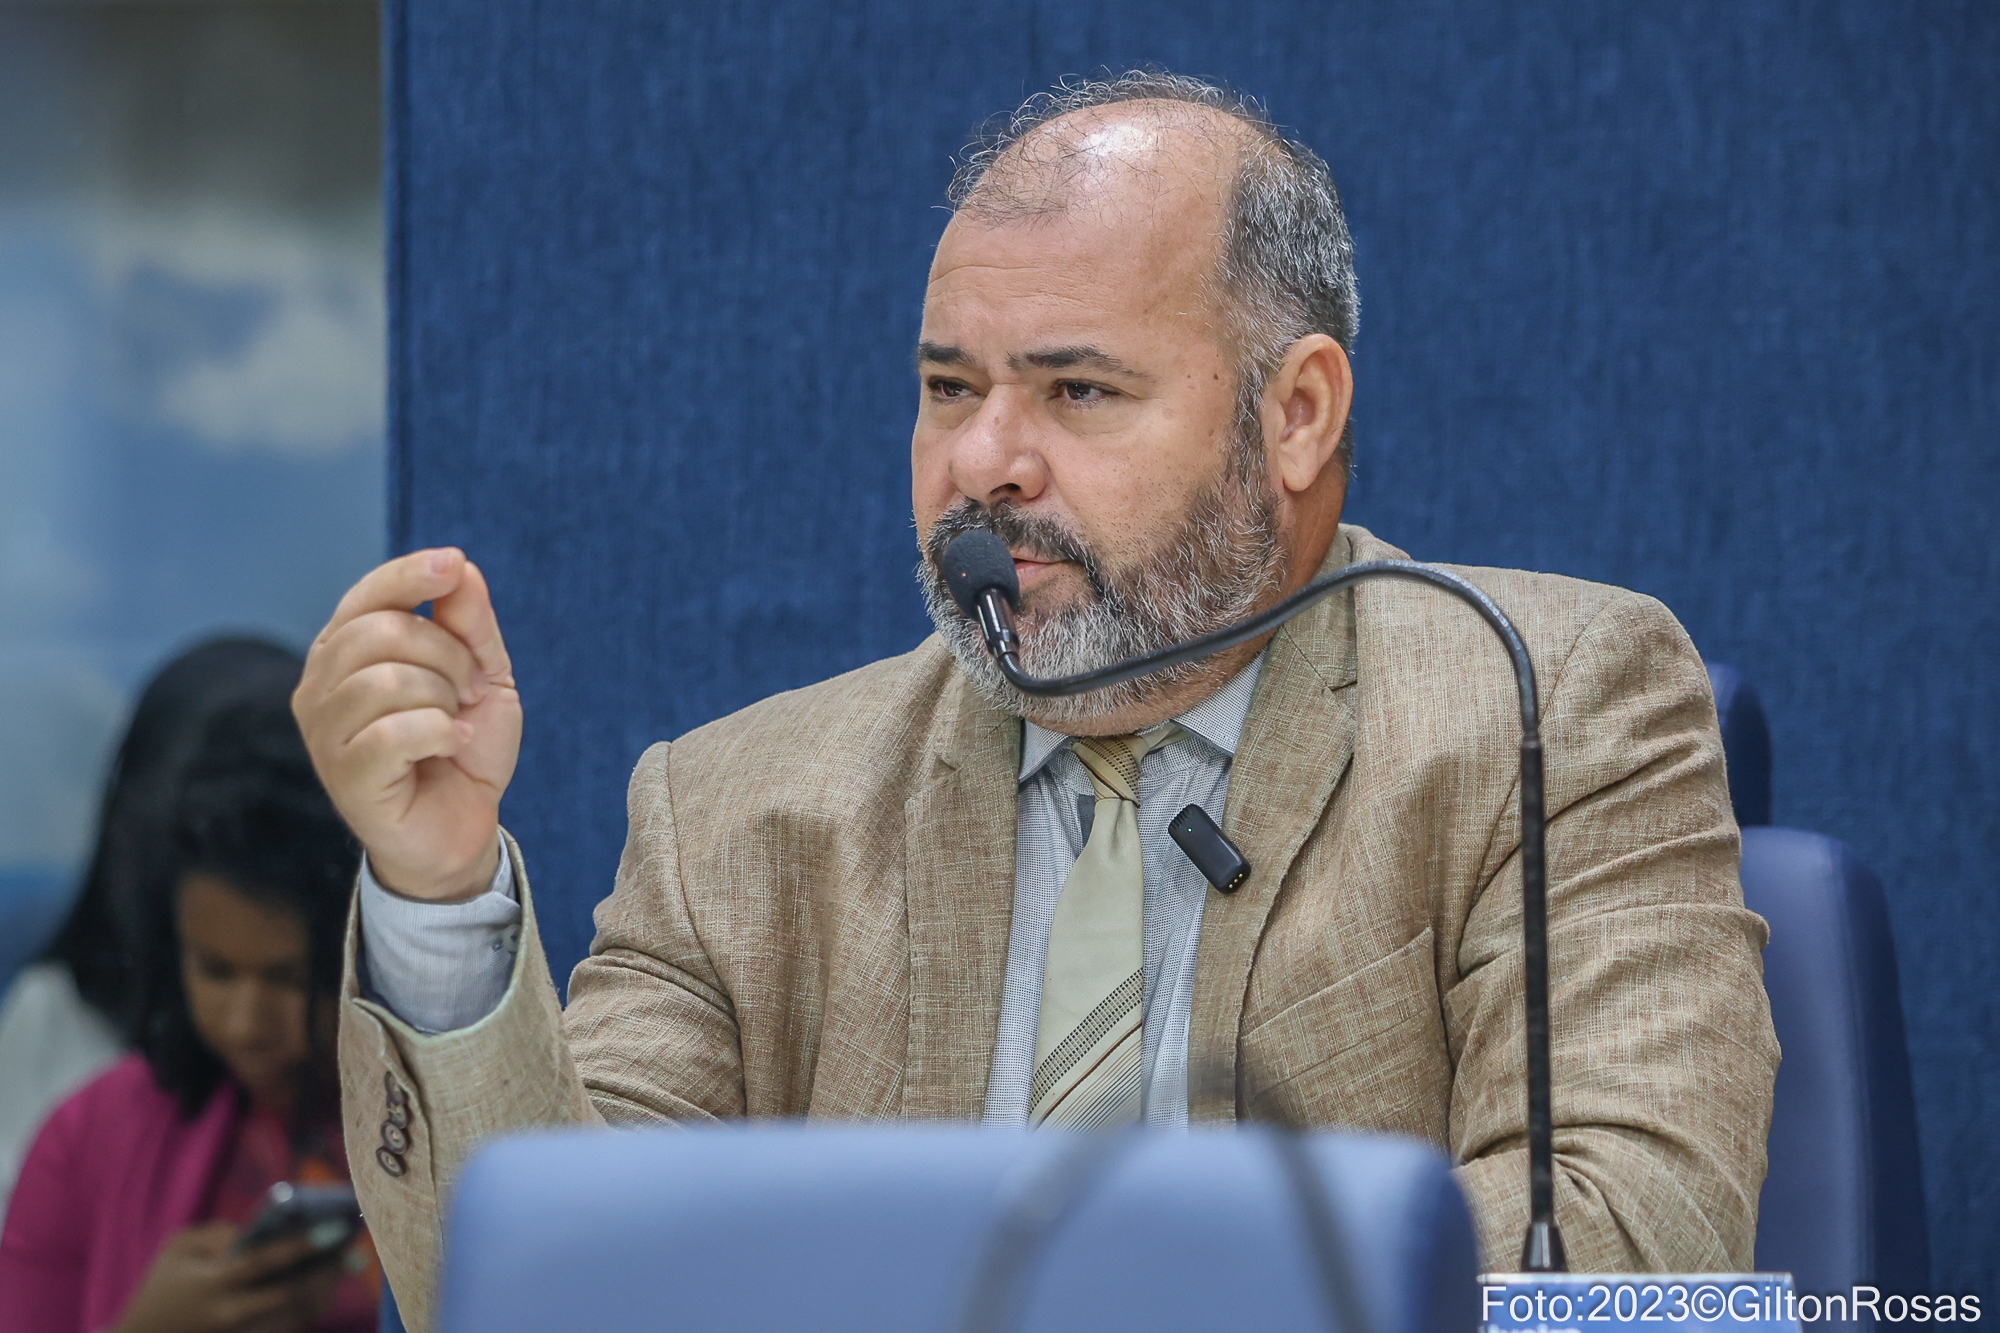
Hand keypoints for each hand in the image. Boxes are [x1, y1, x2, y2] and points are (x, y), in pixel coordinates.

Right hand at [112, 1222, 342, 1332]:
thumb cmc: (163, 1286)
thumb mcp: (178, 1249)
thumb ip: (220, 1234)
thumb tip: (264, 1229)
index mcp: (213, 1283)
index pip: (263, 1262)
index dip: (301, 1245)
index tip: (333, 1228)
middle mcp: (231, 1313)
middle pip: (291, 1294)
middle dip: (326, 1270)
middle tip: (350, 1246)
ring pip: (298, 1314)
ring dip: (325, 1287)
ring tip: (345, 1261)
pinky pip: (293, 1325)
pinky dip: (312, 1304)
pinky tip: (323, 1283)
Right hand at [294, 548, 521, 900]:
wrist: (463, 826)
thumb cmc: (463, 746)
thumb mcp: (483, 675)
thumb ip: (470, 623)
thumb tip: (458, 567)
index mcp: (347, 649)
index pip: (368, 594)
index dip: (411, 575)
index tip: (452, 565)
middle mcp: (321, 684)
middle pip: (383, 632)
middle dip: (448, 655)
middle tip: (468, 689)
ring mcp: (323, 732)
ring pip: (387, 681)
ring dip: (444, 698)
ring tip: (454, 722)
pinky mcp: (342, 776)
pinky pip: (394, 732)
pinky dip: (441, 734)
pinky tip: (450, 747)